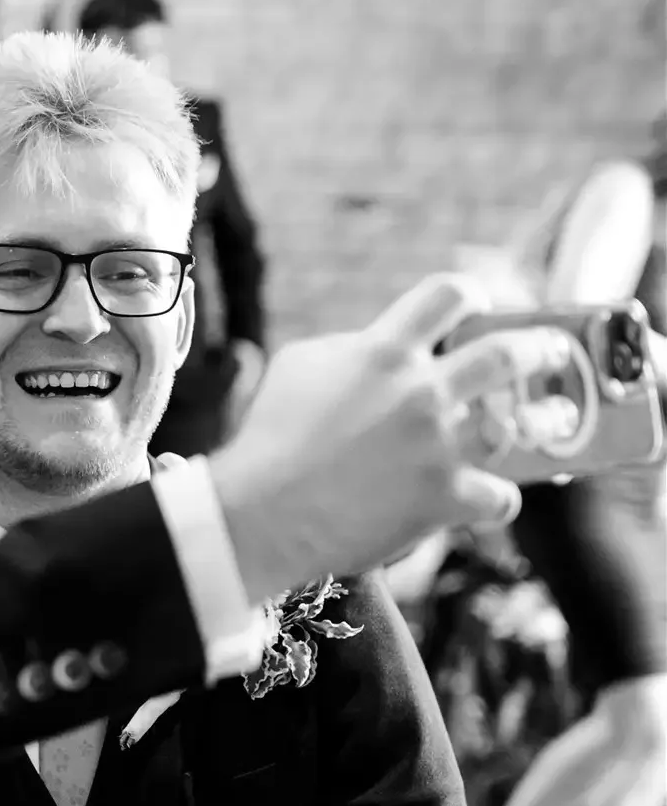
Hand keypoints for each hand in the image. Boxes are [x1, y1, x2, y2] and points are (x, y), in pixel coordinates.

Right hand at [210, 273, 571, 604]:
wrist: (261, 511)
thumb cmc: (268, 436)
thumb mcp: (298, 365)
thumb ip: (349, 348)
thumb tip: (378, 347)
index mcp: (382, 351)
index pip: (448, 294)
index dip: (470, 294)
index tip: (475, 307)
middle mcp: (420, 393)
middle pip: (508, 354)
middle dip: (538, 350)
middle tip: (544, 353)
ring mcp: (437, 447)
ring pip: (514, 426)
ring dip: (522, 427)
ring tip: (528, 427)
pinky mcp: (444, 498)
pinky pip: (501, 497)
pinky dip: (493, 500)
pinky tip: (481, 500)